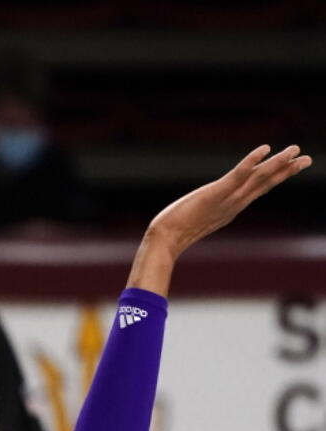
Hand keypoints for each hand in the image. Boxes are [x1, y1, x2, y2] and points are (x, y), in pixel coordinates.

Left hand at [146, 145, 311, 256]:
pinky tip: (265, 149)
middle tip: (307, 158)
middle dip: (287, 171)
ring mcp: (226, 200)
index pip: (259, 190)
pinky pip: (237, 175)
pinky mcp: (215, 194)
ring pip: (258, 179)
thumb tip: (208, 212)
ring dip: (278, 163)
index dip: (277, 178)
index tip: (293, 167)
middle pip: (265, 184)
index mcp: (231, 208)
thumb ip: (208, 213)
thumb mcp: (198, 220)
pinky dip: (251, 161)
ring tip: (295, 150)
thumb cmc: (174, 232)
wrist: (164, 241)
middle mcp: (234, 204)